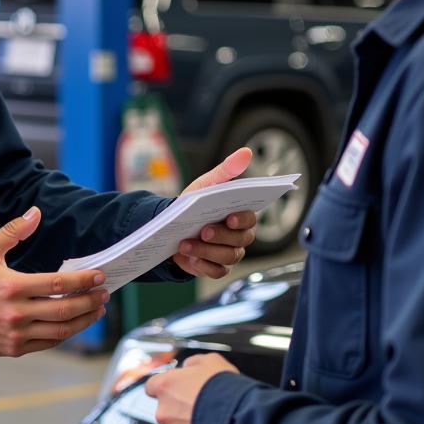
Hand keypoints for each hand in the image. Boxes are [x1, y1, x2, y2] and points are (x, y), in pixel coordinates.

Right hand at [0, 207, 108, 356]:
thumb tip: (36, 212)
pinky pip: (47, 343)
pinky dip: (65, 334)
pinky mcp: (14, 349)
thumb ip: (13, 231)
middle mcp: (17, 313)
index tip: (99, 276)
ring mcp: (16, 334)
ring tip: (98, 311)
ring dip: (84, 321)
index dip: (83, 281)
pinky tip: (75, 324)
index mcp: (13, 287)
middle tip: (104, 294)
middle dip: (90, 302)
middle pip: (65, 310)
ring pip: (60, 331)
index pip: (58, 285)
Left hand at [145, 353, 239, 423]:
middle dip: (180, 409)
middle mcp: (163, 412)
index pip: (152, 386)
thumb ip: (193, 363)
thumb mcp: (211, 361)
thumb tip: (189, 367)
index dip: (165, 387)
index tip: (174, 388)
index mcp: (166, 386)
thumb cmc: (225, 391)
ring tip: (210, 423)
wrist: (239, 422)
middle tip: (201, 406)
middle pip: (166, 410)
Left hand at [172, 147, 257, 278]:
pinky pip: (216, 271)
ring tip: (186, 244)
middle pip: (240, 240)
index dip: (242, 219)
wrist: (173, 225)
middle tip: (204, 231)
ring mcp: (230, 253)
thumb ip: (226, 170)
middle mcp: (240, 237)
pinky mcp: (216, 267)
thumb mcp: (207, 184)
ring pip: (227, 256)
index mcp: (240, 215)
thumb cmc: (195, 202)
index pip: (250, 218)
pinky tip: (190, 258)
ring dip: (206, 250)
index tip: (229, 217)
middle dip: (221, 236)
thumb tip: (246, 152)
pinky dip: (204, 266)